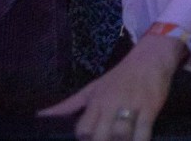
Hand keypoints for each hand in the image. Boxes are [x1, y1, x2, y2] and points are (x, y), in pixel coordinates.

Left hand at [42, 37, 176, 140]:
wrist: (150, 58)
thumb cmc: (120, 76)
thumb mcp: (92, 88)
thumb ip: (68, 105)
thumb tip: (40, 115)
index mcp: (96, 101)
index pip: (83, 129)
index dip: (86, 139)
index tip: (93, 138)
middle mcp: (111, 104)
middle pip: (100, 136)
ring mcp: (132, 105)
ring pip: (121, 135)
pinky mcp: (150, 107)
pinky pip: (143, 132)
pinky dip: (140, 140)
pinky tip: (138, 140)